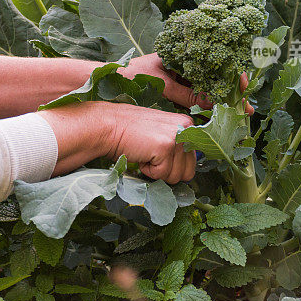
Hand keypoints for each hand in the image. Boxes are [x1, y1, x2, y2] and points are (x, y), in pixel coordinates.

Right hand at [38, 101, 195, 183]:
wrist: (107, 126)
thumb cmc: (129, 131)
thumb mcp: (160, 132)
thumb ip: (177, 145)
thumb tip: (187, 171)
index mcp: (187, 123)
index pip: (193, 160)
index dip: (174, 164)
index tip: (158, 155)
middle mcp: (187, 127)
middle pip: (189, 172)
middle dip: (167, 171)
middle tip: (150, 154)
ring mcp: (177, 136)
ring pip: (176, 177)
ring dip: (157, 171)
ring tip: (144, 152)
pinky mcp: (166, 146)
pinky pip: (162, 175)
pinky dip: (148, 171)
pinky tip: (140, 154)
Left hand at [120, 53, 253, 114]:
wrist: (109, 81)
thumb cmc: (132, 75)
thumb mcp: (162, 84)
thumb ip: (186, 95)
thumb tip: (214, 104)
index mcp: (184, 55)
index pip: (215, 61)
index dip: (232, 74)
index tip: (243, 85)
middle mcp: (186, 65)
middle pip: (216, 76)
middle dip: (232, 91)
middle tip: (246, 109)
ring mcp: (181, 78)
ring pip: (208, 88)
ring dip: (223, 100)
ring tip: (239, 114)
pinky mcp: (175, 91)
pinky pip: (197, 97)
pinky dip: (208, 106)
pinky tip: (219, 115)